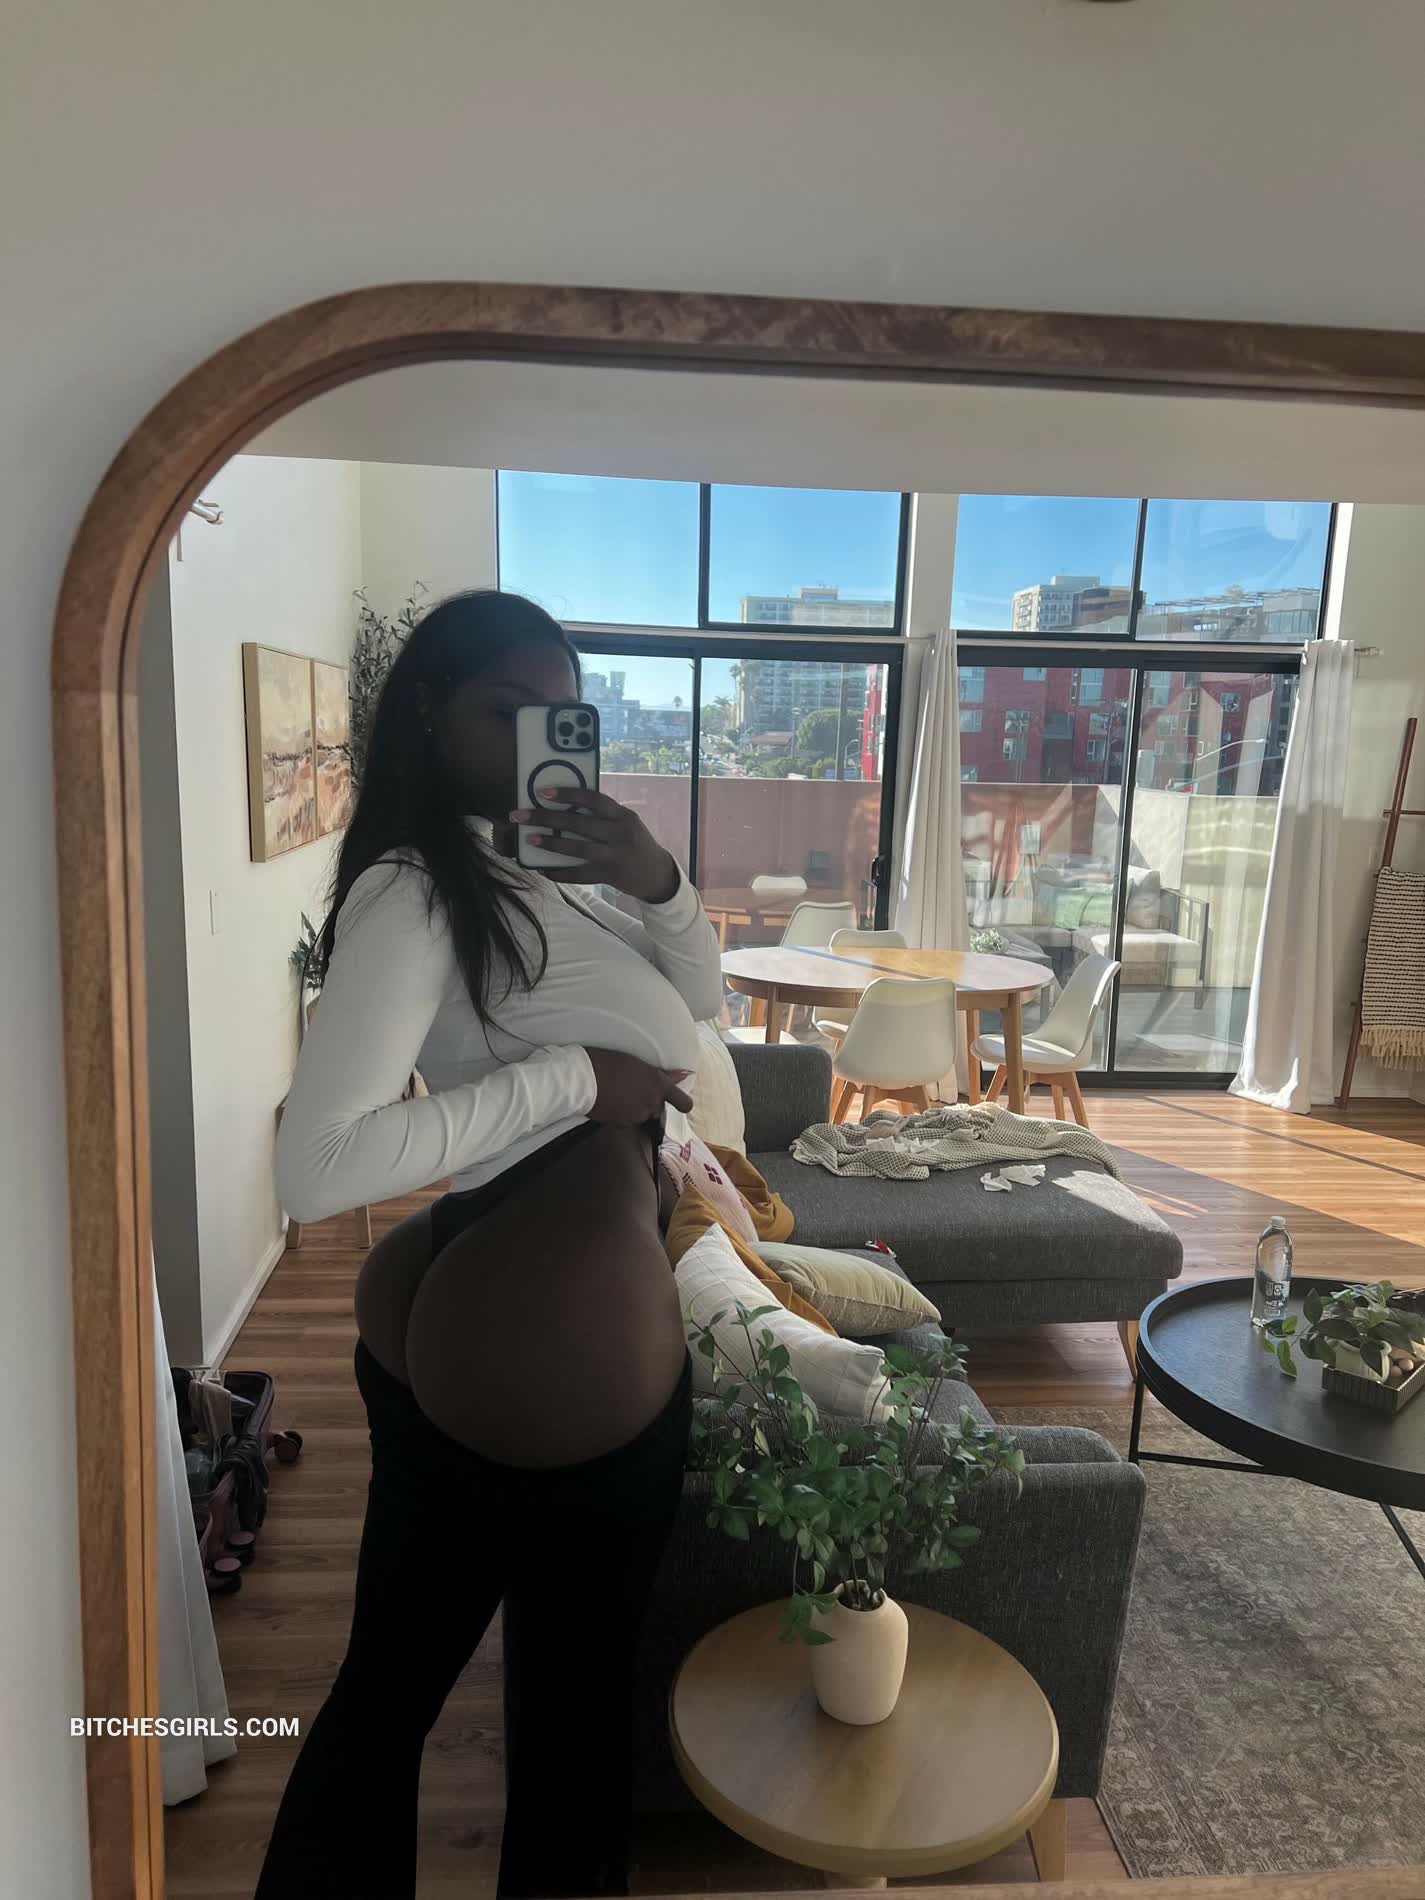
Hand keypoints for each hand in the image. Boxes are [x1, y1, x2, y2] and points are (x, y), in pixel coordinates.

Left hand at [510, 788, 679, 901]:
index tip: (543, 792)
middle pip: (579, 823)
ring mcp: (614, 857)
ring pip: (578, 848)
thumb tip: (564, 806)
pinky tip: (543, 869)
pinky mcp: (608, 876)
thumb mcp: (625, 823)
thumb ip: (602, 815)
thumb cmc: (635, 842)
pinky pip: (579, 875)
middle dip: (547, 818)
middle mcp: (620, 834)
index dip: (568, 793)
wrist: (656, 873)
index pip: (594, 799)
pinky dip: (560, 872)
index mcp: (624, 816)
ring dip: (551, 843)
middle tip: (521, 815)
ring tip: (530, 838)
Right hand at [585, 1049, 692, 1123]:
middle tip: (632, 1089)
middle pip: (657, 1108)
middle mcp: (652, 1102)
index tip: (680, 1102)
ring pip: (641, 1115)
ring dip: (633, 1108)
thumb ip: (661, 1073)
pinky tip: (610, 1102)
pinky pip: (626, 1121)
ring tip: (617, 1094)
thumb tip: (684, 1074)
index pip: (683, 1102)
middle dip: (648, 1102)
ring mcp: (637, 1115)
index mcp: (658, 1084)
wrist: (582, 1078)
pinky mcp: (622, 1124)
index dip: (683, 1104)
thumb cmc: (608, 1062)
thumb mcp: (637, 1063)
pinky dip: (620, 1115)